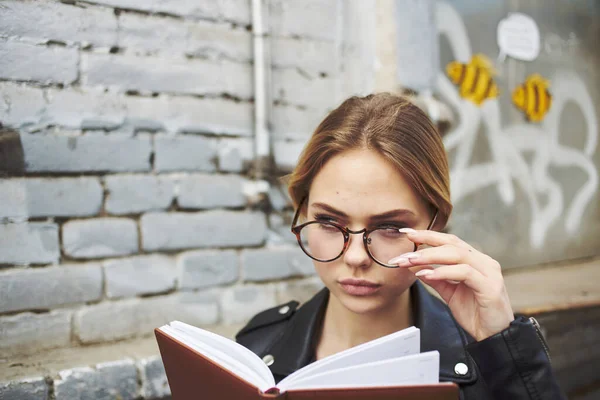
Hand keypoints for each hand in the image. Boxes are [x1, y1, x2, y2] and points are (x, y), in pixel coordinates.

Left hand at [388, 229, 513, 340]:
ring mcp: (489, 273)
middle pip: (452, 243)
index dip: (428, 235)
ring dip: (430, 256)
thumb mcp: (450, 293)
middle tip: (404, 246)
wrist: (494, 337)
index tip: (407, 233)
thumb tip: (415, 266)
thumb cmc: (475, 314)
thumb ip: (436, 278)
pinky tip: (427, 275)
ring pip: (457, 255)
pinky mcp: (490, 287)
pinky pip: (464, 273)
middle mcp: (484, 262)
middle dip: (426, 241)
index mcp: (476, 261)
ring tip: (410, 261)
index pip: (450, 241)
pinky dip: (443, 272)